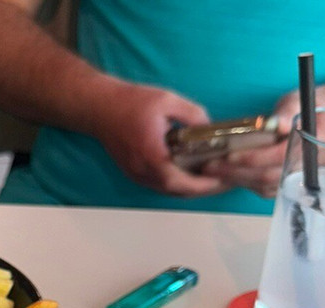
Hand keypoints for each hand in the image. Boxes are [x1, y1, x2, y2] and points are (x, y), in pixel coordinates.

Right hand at [88, 82, 230, 197]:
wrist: (99, 108)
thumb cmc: (130, 102)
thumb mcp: (168, 100)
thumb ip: (193, 114)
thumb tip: (210, 128)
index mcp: (152, 155)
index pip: (180, 181)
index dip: (204, 185)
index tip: (223, 181)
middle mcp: (143, 170)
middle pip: (177, 191)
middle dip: (202, 189)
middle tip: (225, 181)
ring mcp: (137, 174)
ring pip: (168, 190)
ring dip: (190, 188)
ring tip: (211, 178)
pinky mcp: (134, 172)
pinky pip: (159, 184)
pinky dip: (177, 183)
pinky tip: (190, 172)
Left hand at [199, 81, 324, 196]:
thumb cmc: (313, 106)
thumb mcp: (298, 101)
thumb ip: (285, 114)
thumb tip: (274, 125)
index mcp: (323, 140)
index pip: (282, 155)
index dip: (254, 158)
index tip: (229, 155)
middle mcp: (316, 164)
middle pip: (271, 176)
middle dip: (237, 172)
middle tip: (211, 165)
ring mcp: (305, 178)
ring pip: (266, 186)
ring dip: (237, 179)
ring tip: (213, 170)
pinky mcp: (293, 185)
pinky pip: (266, 189)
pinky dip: (245, 182)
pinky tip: (227, 175)